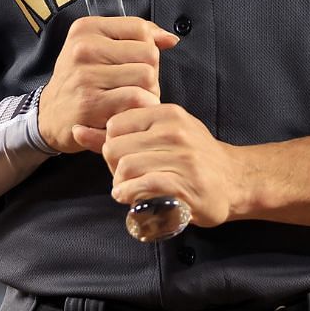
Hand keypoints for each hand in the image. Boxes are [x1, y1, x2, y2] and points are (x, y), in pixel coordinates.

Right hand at [37, 16, 177, 153]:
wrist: (50, 116)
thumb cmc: (80, 82)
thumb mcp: (98, 48)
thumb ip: (136, 38)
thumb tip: (170, 39)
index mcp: (85, 29)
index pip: (140, 28)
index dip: (146, 47)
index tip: (132, 61)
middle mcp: (83, 48)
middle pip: (149, 54)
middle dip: (149, 73)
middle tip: (131, 86)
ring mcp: (86, 75)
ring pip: (147, 77)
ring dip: (148, 93)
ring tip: (130, 99)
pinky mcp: (92, 103)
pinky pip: (137, 98)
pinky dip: (140, 108)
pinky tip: (127, 111)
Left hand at [91, 104, 245, 228]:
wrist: (235, 180)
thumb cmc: (191, 156)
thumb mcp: (158, 135)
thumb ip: (116, 134)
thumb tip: (74, 130)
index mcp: (166, 113)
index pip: (114, 125)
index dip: (110, 145)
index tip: (121, 158)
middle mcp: (174, 131)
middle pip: (116, 148)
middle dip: (112, 167)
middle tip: (123, 177)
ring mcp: (183, 157)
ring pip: (127, 167)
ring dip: (120, 184)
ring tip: (127, 189)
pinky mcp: (187, 183)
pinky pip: (144, 185)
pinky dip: (130, 194)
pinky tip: (130, 197)